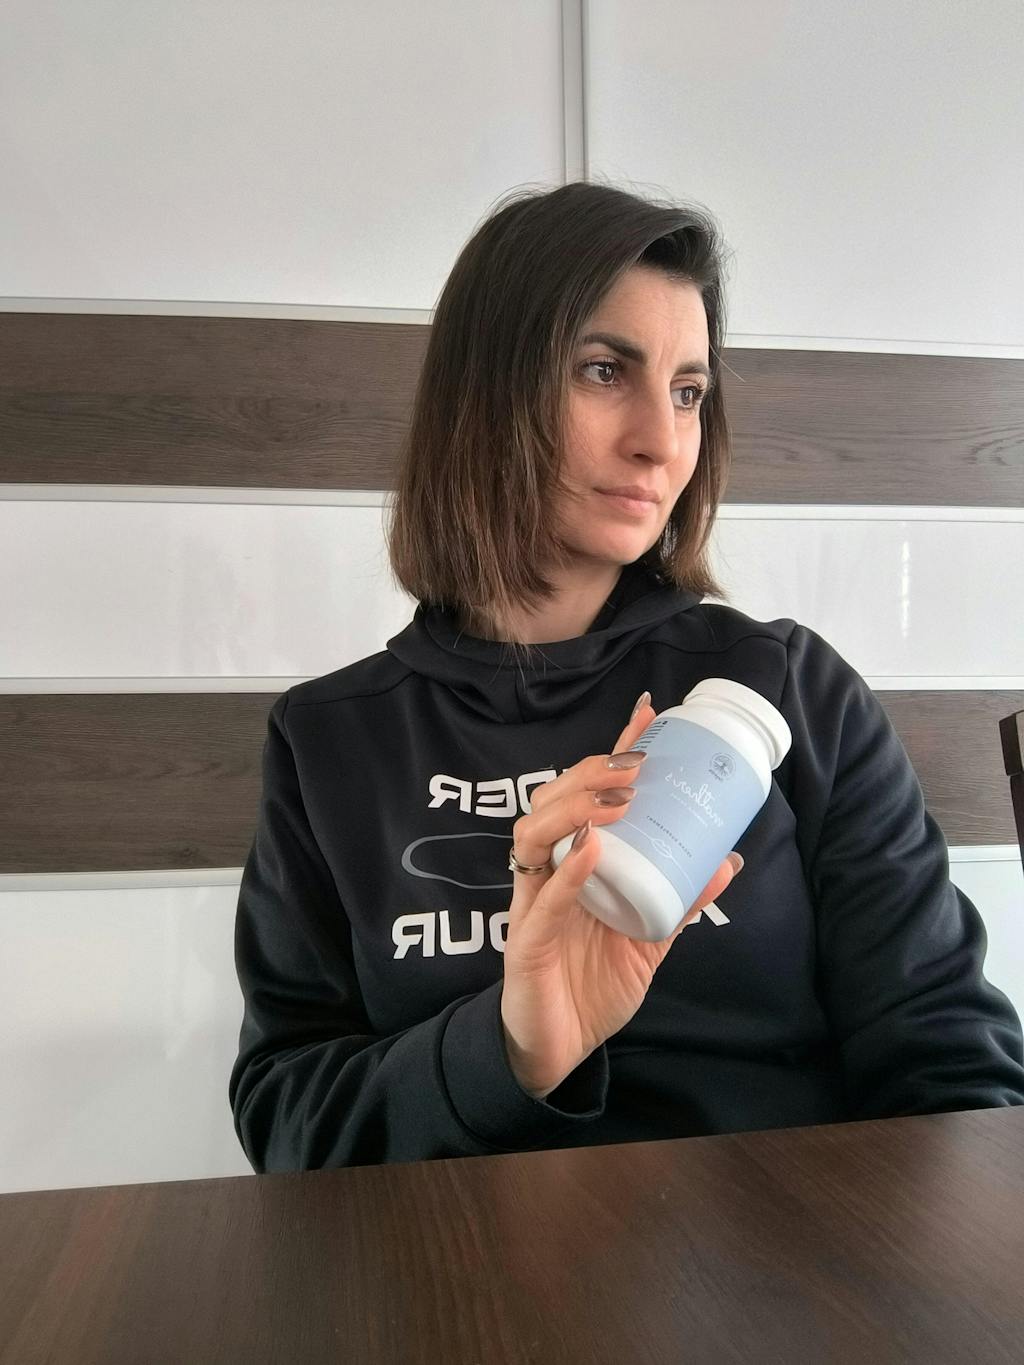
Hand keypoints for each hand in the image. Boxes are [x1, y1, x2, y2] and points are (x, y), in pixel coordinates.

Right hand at [500, 694, 743, 1099]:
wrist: (558, 1051)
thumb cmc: (592, 988)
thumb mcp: (648, 940)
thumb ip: (680, 901)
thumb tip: (727, 861)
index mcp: (576, 864)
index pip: (588, 794)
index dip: (612, 752)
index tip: (645, 714)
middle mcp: (549, 872)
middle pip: (553, 800)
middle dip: (591, 773)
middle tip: (635, 767)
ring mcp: (532, 901)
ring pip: (534, 833)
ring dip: (575, 809)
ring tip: (616, 800)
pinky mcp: (526, 939)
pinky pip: (542, 896)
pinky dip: (568, 871)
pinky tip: (593, 849)